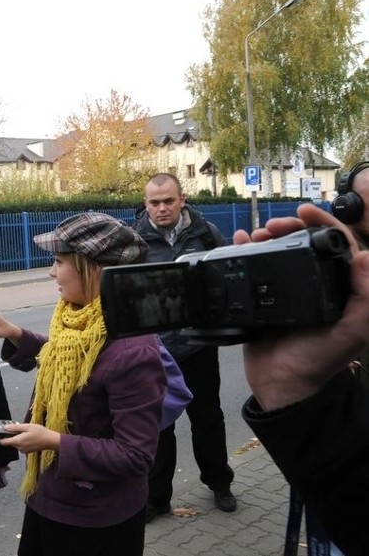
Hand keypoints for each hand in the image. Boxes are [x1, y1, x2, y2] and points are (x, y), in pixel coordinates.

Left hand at [0, 422, 59, 452]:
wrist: (50, 441)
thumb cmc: (40, 433)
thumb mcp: (27, 427)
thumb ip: (15, 427)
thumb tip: (6, 427)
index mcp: (18, 441)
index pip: (3, 442)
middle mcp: (19, 447)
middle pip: (9, 442)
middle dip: (10, 435)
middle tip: (15, 427)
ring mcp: (23, 450)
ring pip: (15, 443)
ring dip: (16, 437)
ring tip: (24, 431)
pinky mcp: (27, 451)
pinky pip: (20, 445)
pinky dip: (21, 440)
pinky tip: (27, 436)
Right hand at [234, 204, 368, 410]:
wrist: (281, 384)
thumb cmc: (319, 360)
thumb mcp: (352, 331)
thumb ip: (365, 298)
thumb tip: (367, 257)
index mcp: (340, 287)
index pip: (337, 245)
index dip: (323, 222)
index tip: (303, 210)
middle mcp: (316, 285)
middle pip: (305, 243)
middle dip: (288, 228)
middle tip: (271, 226)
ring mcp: (289, 291)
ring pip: (280, 252)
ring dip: (267, 238)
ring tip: (254, 235)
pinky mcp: (264, 298)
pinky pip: (255, 268)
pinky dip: (245, 251)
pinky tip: (239, 241)